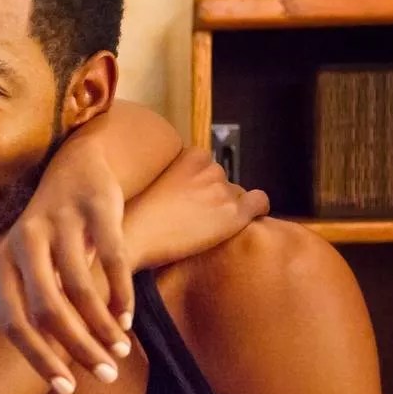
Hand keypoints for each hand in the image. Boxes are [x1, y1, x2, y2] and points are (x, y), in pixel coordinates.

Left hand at [0, 143, 132, 393]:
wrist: (76, 167)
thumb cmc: (53, 234)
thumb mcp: (31, 266)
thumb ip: (37, 307)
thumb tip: (55, 365)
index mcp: (2, 262)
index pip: (13, 322)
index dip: (39, 359)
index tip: (67, 389)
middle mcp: (24, 241)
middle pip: (47, 310)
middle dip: (78, 349)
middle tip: (106, 375)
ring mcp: (59, 222)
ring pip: (81, 288)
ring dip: (104, 326)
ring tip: (120, 349)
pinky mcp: (95, 208)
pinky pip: (113, 258)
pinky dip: (122, 294)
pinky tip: (127, 318)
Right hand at [123, 147, 269, 269]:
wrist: (133, 238)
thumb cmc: (134, 216)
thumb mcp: (150, 180)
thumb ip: (174, 176)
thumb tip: (188, 188)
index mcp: (190, 155)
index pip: (207, 165)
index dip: (198, 185)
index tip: (186, 199)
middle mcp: (210, 169)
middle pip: (222, 181)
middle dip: (212, 196)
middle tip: (193, 217)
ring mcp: (222, 191)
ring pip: (237, 195)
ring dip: (225, 208)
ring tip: (204, 227)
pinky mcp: (234, 215)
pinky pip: (259, 203)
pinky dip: (256, 210)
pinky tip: (241, 221)